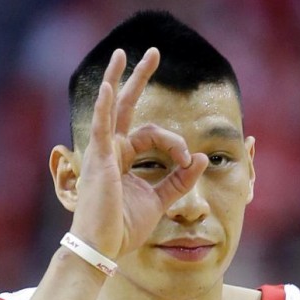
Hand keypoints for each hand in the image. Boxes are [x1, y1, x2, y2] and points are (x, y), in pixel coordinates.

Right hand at [70, 47, 208, 260]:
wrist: (103, 247)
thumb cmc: (123, 227)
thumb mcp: (159, 201)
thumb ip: (179, 180)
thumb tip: (201, 158)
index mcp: (124, 159)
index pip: (153, 136)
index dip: (176, 144)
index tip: (188, 162)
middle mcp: (111, 150)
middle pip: (127, 106)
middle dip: (139, 78)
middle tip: (154, 53)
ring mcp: (102, 153)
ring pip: (116, 109)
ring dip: (121, 79)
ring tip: (129, 54)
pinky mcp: (98, 161)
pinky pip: (101, 127)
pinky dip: (103, 107)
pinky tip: (107, 86)